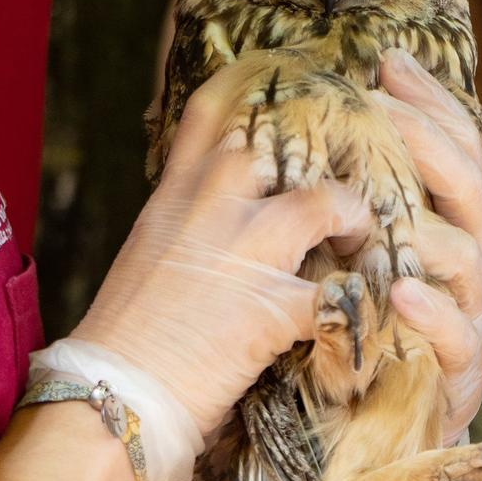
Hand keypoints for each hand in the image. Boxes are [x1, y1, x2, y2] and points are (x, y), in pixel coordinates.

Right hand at [72, 60, 371, 445]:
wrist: (110, 396)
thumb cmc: (125, 339)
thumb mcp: (148, 255)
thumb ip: (188, 222)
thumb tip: (220, 215)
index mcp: (176, 193)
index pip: (213, 109)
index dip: (262, 88)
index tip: (299, 83)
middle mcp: (210, 206)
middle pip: (285, 139)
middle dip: (330, 148)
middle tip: (361, 163)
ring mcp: (243, 252)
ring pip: (327, 202)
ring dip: (356, 219)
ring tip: (365, 236)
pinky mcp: (273, 309)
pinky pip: (341, 293)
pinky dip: (364, 305)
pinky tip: (372, 313)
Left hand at [373, 50, 481, 442]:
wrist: (384, 424)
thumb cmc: (371, 321)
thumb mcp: (364, 247)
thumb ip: (358, 192)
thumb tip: (317, 116)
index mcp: (450, 221)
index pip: (454, 147)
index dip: (428, 102)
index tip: (387, 62)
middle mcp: (470, 257)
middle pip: (467, 186)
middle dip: (429, 143)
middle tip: (385, 112)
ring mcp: (471, 310)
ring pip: (469, 254)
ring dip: (430, 225)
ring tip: (390, 196)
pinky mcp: (458, 367)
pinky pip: (455, 333)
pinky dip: (433, 312)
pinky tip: (406, 293)